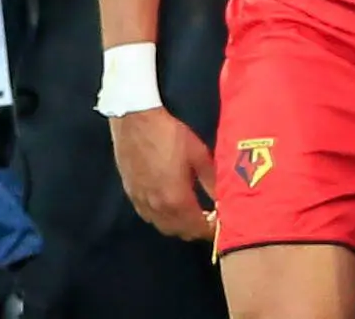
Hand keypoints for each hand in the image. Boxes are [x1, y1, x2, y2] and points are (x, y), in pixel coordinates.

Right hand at [109, 106, 219, 242]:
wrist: (135, 122)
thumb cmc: (170, 135)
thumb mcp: (198, 154)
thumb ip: (211, 180)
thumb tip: (223, 199)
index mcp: (177, 199)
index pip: (198, 228)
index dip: (211, 230)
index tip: (221, 225)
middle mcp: (158, 208)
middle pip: (181, 232)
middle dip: (197, 230)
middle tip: (209, 218)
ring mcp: (142, 203)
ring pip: (164, 227)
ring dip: (180, 226)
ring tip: (193, 213)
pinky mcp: (132, 195)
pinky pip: (150, 217)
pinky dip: (164, 218)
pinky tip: (171, 206)